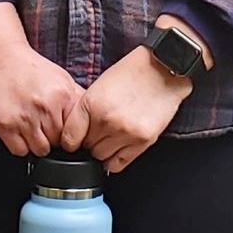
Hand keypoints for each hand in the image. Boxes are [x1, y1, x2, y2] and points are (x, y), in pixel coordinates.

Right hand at [0, 4, 89, 157]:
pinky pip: (20, 151)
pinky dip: (20, 144)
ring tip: (32, 124)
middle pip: (59, 143)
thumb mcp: (61, 78)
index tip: (65, 129)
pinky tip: (19, 128)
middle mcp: (46, 108)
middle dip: (53, 136)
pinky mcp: (6, 126)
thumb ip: (76, 99)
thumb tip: (93, 118)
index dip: (71, 133)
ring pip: (41, 150)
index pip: (77, 132)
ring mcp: (25, 119)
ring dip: (37, 142)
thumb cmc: (29, 68)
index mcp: (63, 96)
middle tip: (43, 122)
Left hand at [82, 46, 188, 174]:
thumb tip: (76, 134)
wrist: (163, 69)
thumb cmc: (132, 73)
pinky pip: (119, 164)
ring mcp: (125, 132)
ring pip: (101, 158)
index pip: (69, 138)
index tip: (74, 141)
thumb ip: (86, 111)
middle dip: (89, 142)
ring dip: (104, 150)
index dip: (71, 141)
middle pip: (86, 148)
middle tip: (99, 131)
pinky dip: (116, 158)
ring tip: (112, 135)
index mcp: (91, 103)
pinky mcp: (142, 141)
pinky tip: (120, 145)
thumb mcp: (99, 85)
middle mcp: (107, 120)